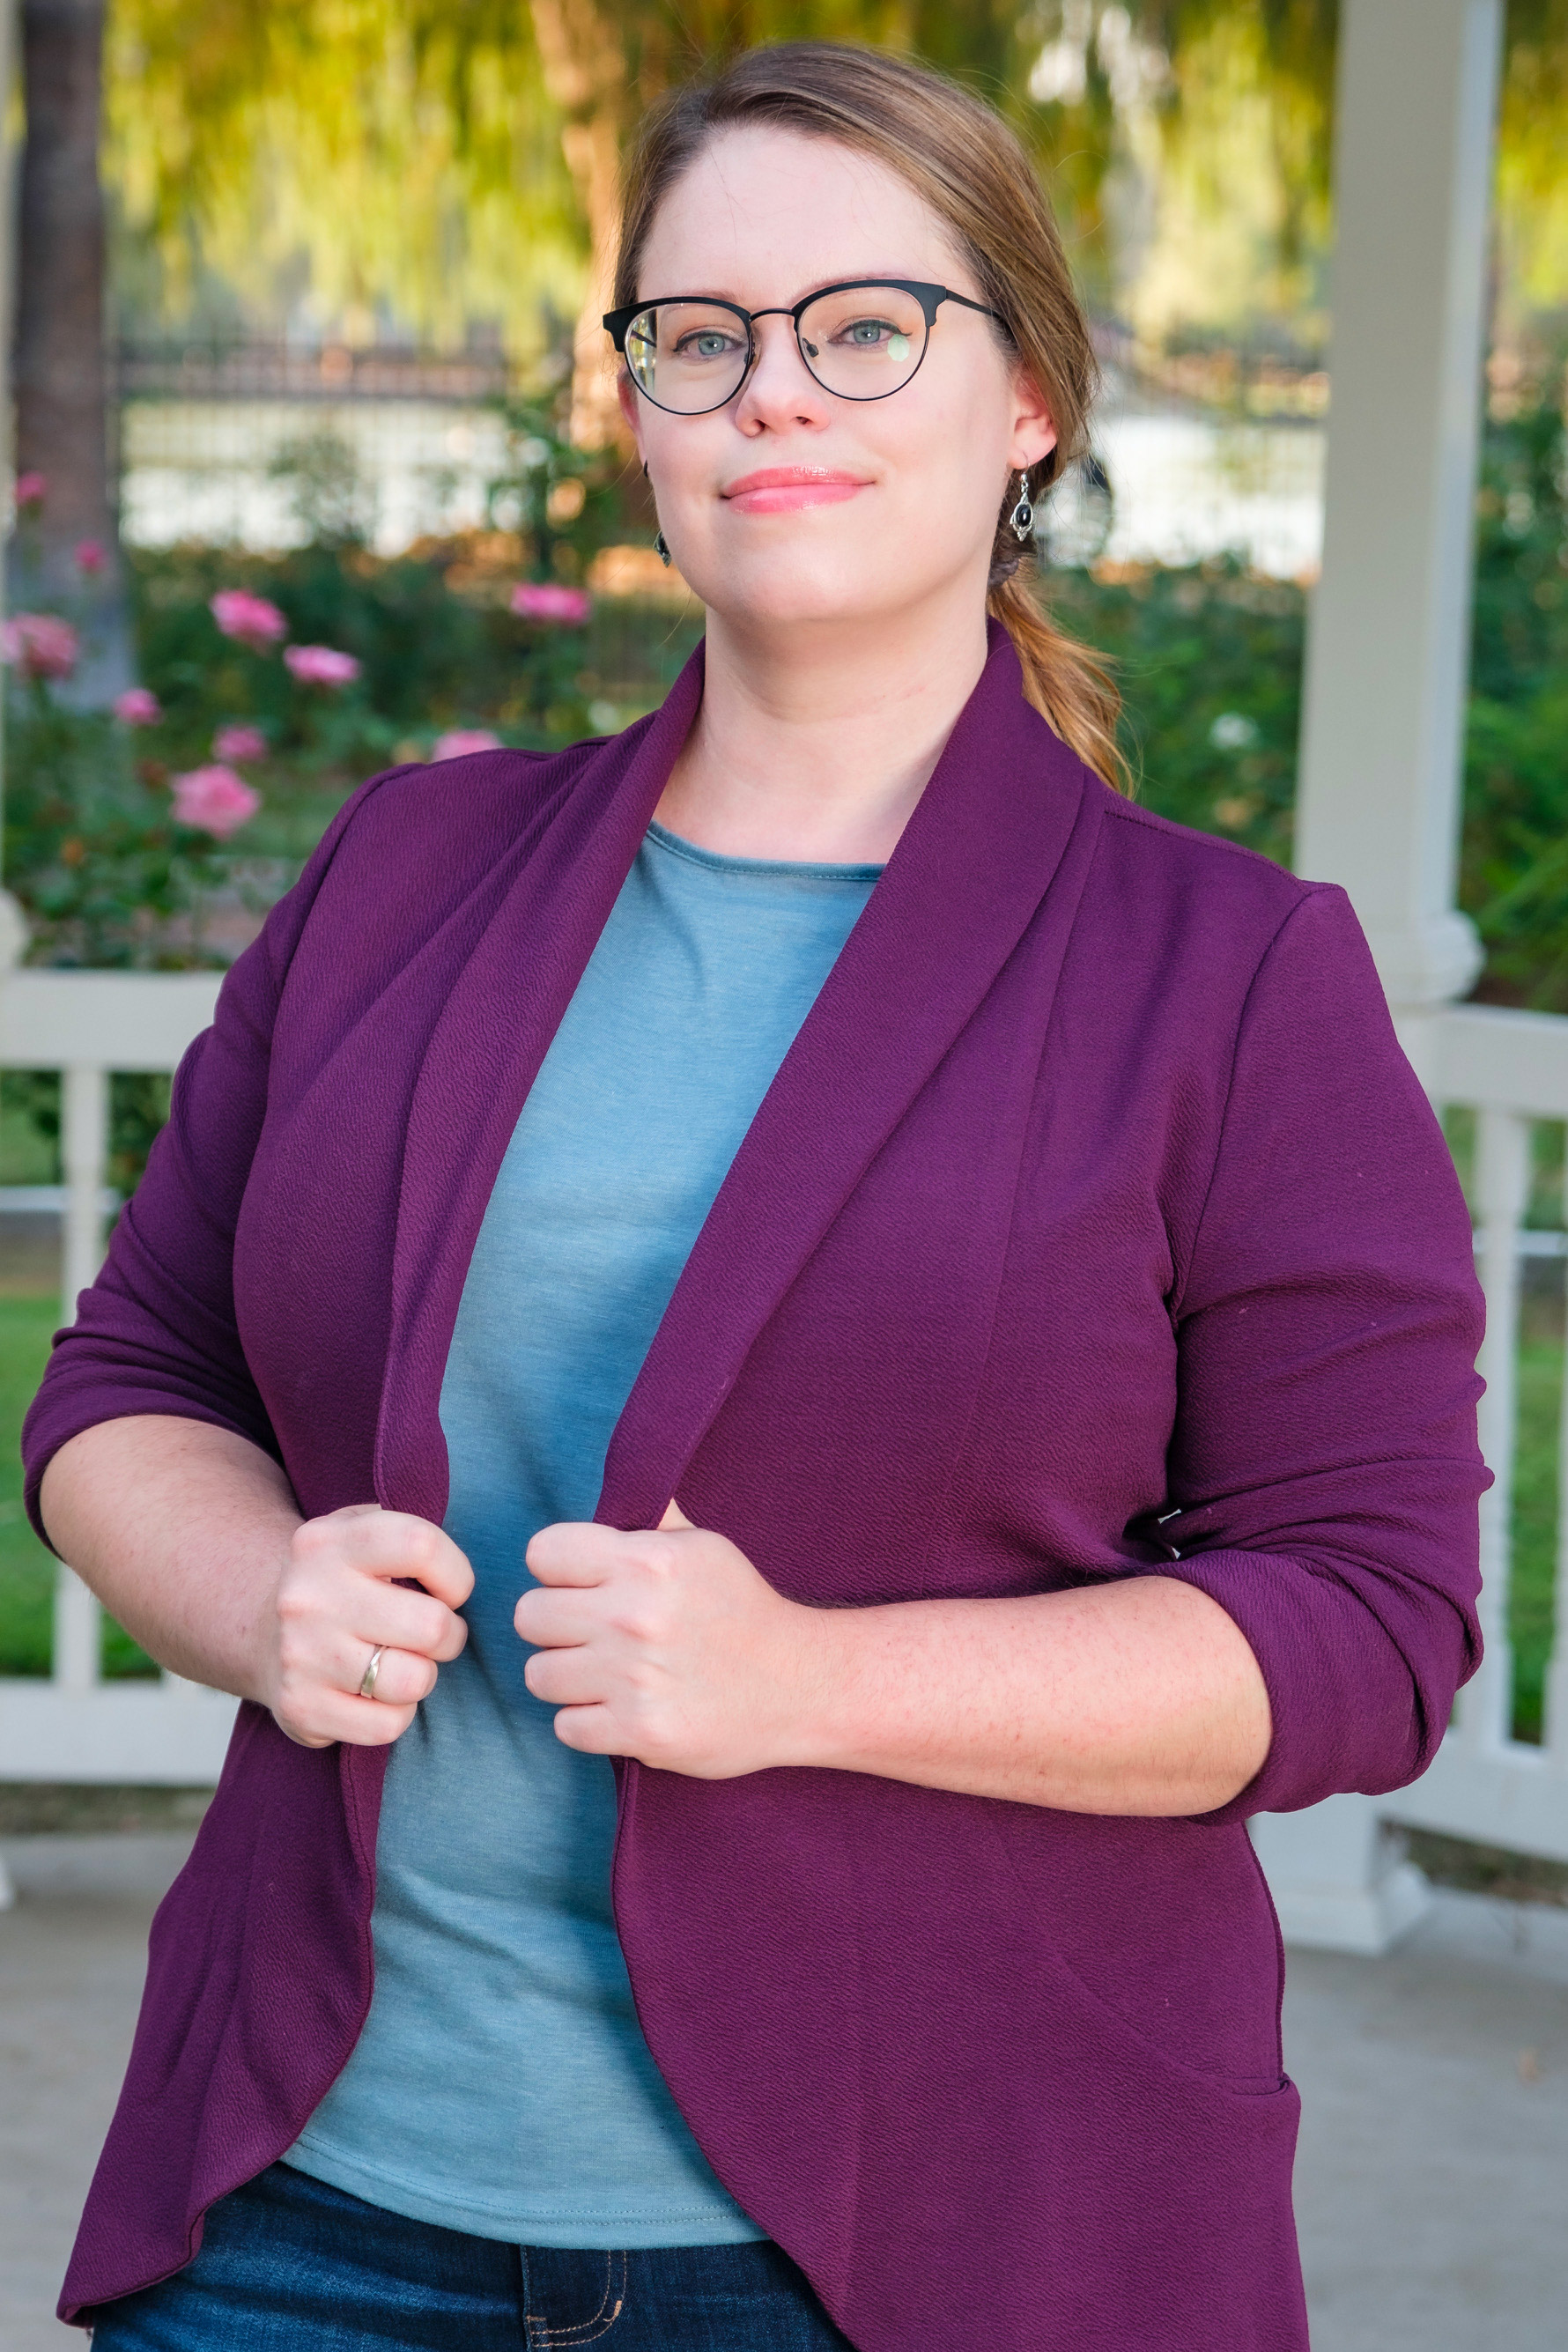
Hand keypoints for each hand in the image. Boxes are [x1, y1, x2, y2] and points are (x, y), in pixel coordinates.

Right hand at [265, 1504, 473, 1748]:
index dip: (456, 1574)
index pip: (421, 1546)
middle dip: (449, 1634)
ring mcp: (299, 1654)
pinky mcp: (299, 1707)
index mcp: (328, 1542)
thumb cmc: (342, 1579)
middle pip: (431, 1625)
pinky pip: (388, 1726)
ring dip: (423, 1676)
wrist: (261, 1629)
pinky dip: (397, 1715)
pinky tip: (377, 1695)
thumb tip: (468, 1573)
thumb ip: (409, 1534)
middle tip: (433, 1634)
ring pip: (414, 1681)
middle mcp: (308, 1596)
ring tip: (404, 1662)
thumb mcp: (362, 1532)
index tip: (450, 1590)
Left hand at [515, 1502, 827, 1776]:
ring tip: (604, 1674)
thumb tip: (615, 1485)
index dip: (558, 1570)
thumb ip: (649, 1520)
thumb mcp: (703, 1546)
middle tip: (591, 1635)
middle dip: (556, 1626)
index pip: (542, 1553)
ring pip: (538, 1674)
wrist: (800, 1684)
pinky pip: (565, 1727)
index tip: (581, 1585)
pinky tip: (621, 1709)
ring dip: (567, 1678)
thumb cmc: (744, 1610)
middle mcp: (633, 1615)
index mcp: (646, 1560)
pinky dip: (588, 1723)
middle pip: (529, 1616)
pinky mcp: (639, 1730)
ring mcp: (634, 1676)